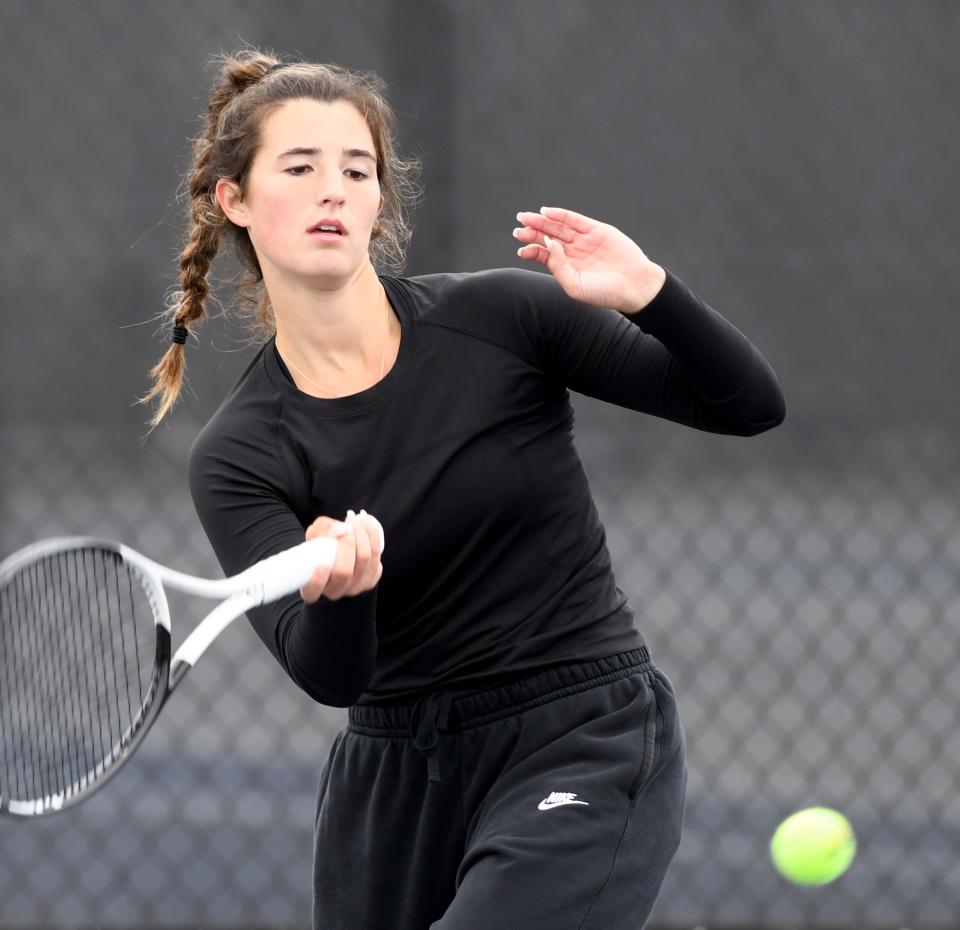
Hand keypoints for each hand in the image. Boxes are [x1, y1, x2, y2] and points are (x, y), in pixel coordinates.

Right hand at [300, 510, 383, 603]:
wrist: (340, 552)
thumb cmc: (321, 545)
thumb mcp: (314, 534)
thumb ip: (323, 530)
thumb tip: (342, 529)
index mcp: (312, 588)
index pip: (312, 591)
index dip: (318, 580)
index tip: (322, 563)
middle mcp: (334, 592)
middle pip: (344, 571)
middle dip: (348, 543)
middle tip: (346, 524)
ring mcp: (355, 588)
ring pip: (364, 560)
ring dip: (362, 534)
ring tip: (355, 517)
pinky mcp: (371, 579)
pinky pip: (377, 555)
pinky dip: (372, 534)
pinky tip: (364, 522)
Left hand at [514, 206, 666, 313]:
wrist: (634, 286)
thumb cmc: (604, 293)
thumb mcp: (574, 286)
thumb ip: (558, 266)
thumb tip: (547, 242)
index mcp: (568, 268)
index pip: (545, 255)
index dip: (531, 250)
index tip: (521, 248)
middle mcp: (574, 253)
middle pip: (549, 238)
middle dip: (533, 232)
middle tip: (518, 228)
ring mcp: (585, 240)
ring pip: (559, 228)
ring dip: (543, 222)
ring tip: (526, 218)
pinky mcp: (598, 230)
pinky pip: (575, 220)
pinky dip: (561, 215)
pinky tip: (545, 212)